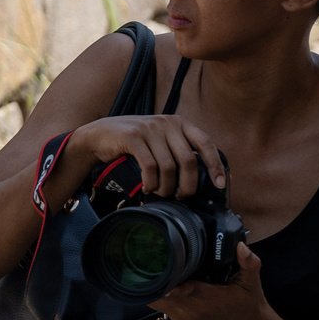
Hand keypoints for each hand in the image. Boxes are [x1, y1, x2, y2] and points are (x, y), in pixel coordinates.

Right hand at [72, 114, 226, 200]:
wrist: (98, 135)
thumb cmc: (133, 143)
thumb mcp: (159, 140)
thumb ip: (178, 150)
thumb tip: (202, 176)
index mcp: (179, 123)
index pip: (206, 143)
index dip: (215, 165)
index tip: (220, 184)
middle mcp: (167, 123)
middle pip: (188, 161)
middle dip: (187, 185)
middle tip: (181, 196)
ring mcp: (149, 128)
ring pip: (169, 167)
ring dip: (166, 187)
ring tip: (161, 193)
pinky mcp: (133, 136)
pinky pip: (150, 166)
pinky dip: (151, 182)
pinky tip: (148, 187)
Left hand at [149, 240, 270, 319]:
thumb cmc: (249, 306)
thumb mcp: (252, 282)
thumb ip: (249, 262)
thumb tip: (241, 246)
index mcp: (204, 296)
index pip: (175, 288)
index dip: (162, 277)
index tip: (155, 264)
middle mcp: (189, 308)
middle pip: (156, 293)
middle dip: (152, 277)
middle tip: (152, 260)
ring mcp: (183, 316)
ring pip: (154, 301)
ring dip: (153, 286)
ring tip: (155, 269)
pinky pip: (161, 306)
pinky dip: (158, 294)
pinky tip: (164, 282)